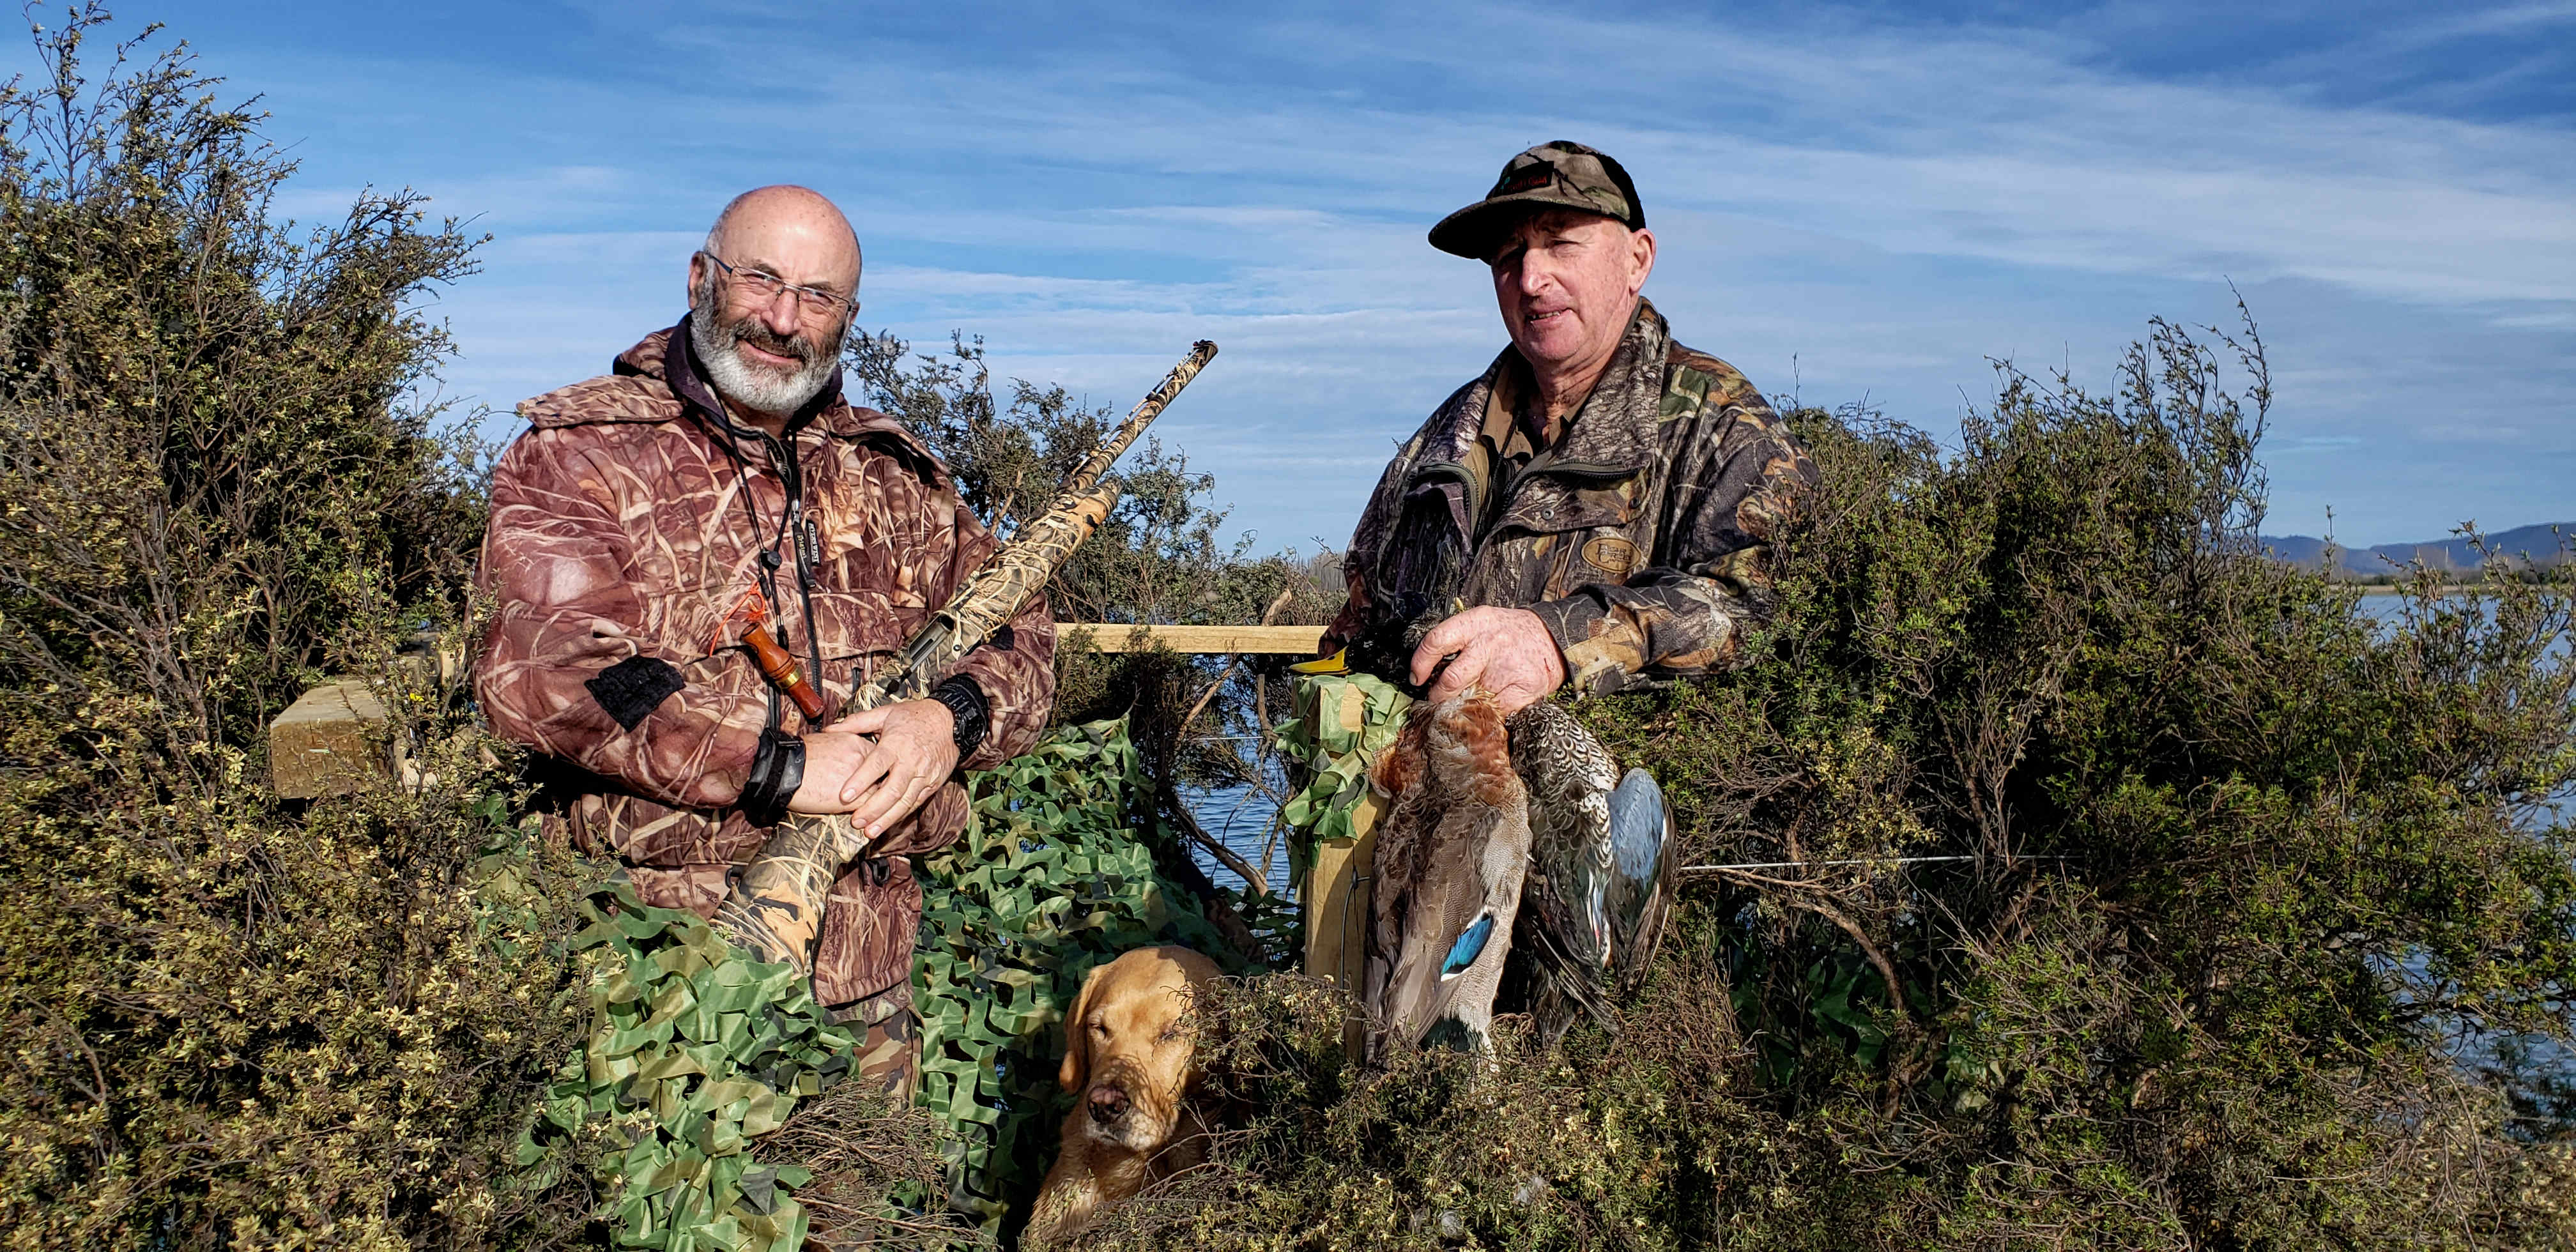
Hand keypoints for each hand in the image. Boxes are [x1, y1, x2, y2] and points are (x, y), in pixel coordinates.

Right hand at [788, 731, 875, 815]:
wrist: (781, 770)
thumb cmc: (796, 758)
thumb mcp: (824, 744)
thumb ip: (842, 751)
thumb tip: (845, 760)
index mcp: (854, 741)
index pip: (877, 757)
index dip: (876, 770)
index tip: (876, 777)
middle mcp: (860, 757)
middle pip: (884, 772)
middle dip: (883, 784)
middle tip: (881, 793)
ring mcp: (859, 778)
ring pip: (881, 791)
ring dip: (879, 801)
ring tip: (876, 808)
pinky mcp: (853, 797)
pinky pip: (871, 807)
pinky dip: (871, 814)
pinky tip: (868, 818)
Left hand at [820, 699, 959, 836]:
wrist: (951, 720)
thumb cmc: (915, 715)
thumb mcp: (885, 713)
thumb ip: (856, 722)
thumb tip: (829, 728)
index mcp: (896, 743)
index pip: (876, 765)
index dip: (861, 781)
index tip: (844, 796)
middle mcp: (911, 761)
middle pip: (891, 790)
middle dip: (873, 809)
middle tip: (855, 822)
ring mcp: (924, 774)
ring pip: (905, 801)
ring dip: (887, 818)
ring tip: (870, 831)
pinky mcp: (933, 783)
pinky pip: (916, 802)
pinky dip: (901, 814)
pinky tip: (888, 823)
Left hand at [1412, 606, 1566, 715]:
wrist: (1553, 637)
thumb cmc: (1509, 632)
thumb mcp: (1481, 622)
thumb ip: (1457, 640)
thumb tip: (1427, 670)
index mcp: (1474, 624)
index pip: (1436, 641)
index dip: (1420, 662)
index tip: (1416, 677)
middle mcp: (1489, 644)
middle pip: (1451, 679)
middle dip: (1438, 695)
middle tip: (1437, 698)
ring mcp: (1506, 668)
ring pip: (1471, 699)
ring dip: (1464, 704)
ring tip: (1469, 698)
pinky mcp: (1522, 688)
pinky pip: (1495, 710)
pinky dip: (1488, 712)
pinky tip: (1490, 703)